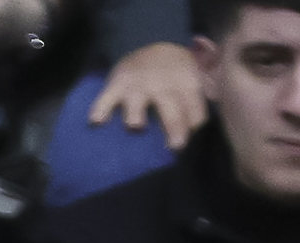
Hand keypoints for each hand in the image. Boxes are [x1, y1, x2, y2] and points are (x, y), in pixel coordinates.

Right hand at [86, 38, 209, 145]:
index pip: (195, 111)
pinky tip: (97, 120)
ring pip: (136, 107)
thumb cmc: (174, 71)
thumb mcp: (196, 75)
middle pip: (170, 110)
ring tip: (136, 127)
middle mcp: (162, 84)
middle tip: (175, 145)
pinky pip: (105, 98)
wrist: (149, 40)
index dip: (194, 125)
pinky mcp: (116, 84)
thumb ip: (203, 98)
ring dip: (135, 119)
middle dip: (174, 128)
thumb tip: (201, 125)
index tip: (191, 136)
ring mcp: (137, 85)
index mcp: (185, 83)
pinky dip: (100, 109)